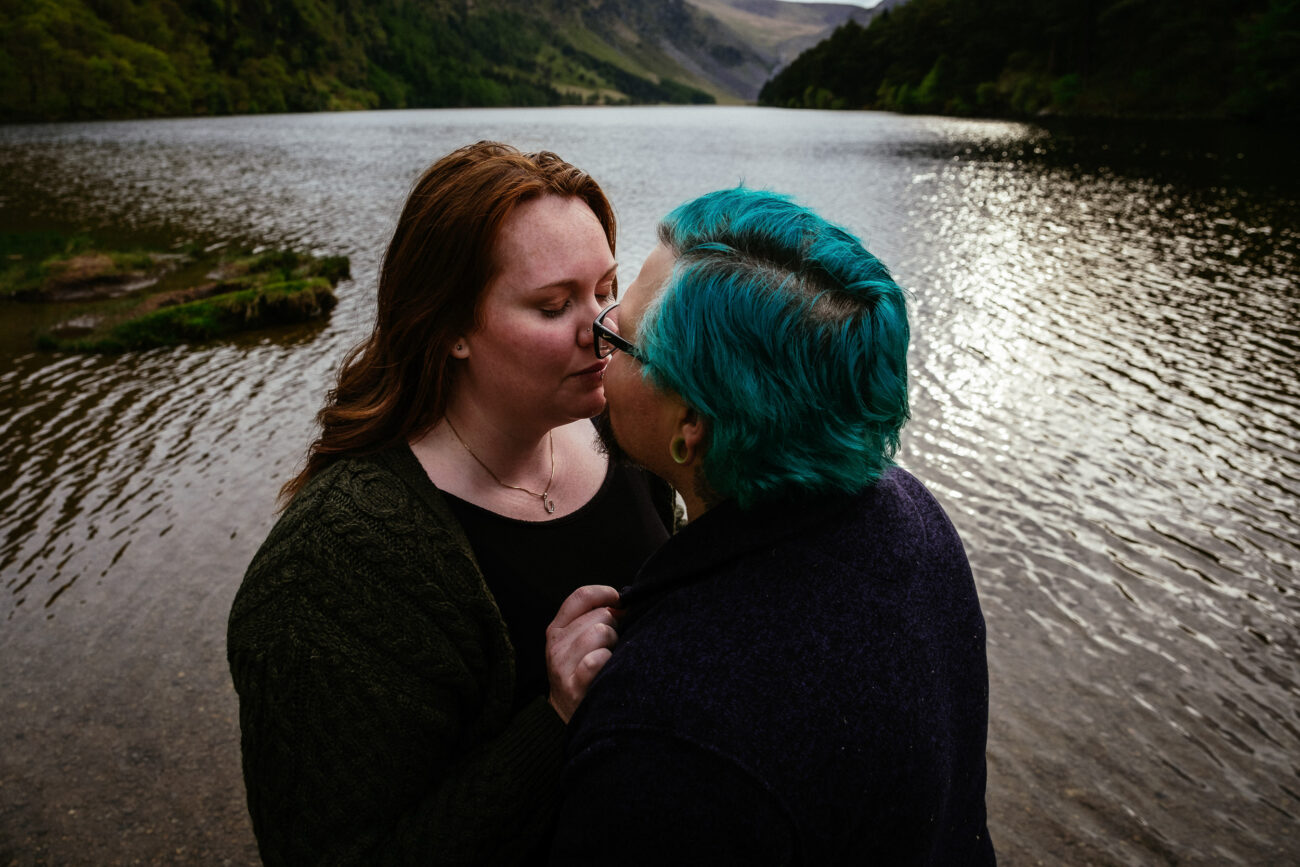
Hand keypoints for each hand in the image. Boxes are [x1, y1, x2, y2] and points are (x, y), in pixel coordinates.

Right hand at [546, 584, 621, 723]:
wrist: (566, 716)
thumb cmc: (581, 673)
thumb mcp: (577, 643)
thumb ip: (594, 619)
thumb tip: (623, 604)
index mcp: (557, 629)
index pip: (581, 596)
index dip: (606, 593)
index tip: (620, 602)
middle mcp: (556, 645)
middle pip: (600, 614)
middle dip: (615, 626)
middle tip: (612, 645)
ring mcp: (563, 666)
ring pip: (601, 632)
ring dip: (614, 645)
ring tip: (610, 659)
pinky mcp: (573, 686)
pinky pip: (597, 659)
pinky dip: (608, 662)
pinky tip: (607, 671)